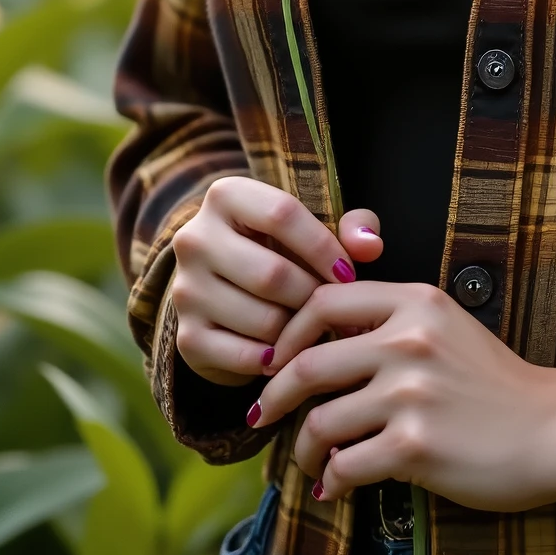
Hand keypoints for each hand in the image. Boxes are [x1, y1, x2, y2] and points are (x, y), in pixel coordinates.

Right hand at [170, 177, 383, 385]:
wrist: (226, 288)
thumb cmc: (283, 249)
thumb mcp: (313, 227)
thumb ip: (350, 226)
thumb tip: (370, 245)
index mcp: (226, 196)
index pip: (282, 214)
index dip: (323, 246)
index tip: (348, 273)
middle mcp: (195, 238)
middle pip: (272, 274)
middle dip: (312, 296)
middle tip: (331, 308)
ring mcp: (185, 289)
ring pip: (261, 319)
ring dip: (296, 330)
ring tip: (309, 327)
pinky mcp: (186, 336)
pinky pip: (244, 355)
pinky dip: (275, 358)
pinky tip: (286, 350)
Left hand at [250, 280, 555, 511]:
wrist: (552, 430)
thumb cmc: (496, 385)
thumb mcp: (447, 329)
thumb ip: (392, 325)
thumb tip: (317, 348)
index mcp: (417, 302)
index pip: (324, 301)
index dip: (288, 334)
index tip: (277, 361)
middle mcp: (410, 340)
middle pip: (309, 365)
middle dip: (275, 397)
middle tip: (263, 417)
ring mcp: (411, 393)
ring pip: (320, 422)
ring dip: (303, 451)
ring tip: (309, 464)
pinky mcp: (415, 446)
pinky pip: (345, 465)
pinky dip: (331, 482)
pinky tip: (335, 488)